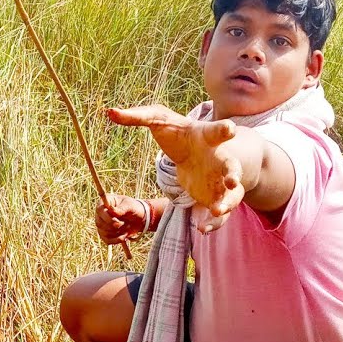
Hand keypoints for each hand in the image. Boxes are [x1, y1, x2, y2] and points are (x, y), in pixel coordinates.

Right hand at [95, 193, 148, 244]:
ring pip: (103, 233)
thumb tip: (111, 210)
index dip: (107, 218)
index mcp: (105, 203)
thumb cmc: (133, 208)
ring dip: (117, 233)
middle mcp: (101, 214)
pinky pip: (107, 240)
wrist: (139, 218)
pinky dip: (116, 240)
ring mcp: (102, 224)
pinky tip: (124, 237)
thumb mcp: (130, 206)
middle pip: (99, 223)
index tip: (118, 222)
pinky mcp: (106, 234)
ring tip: (127, 227)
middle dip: (113, 226)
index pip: (99, 210)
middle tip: (124, 223)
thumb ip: (121, 208)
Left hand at [107, 105, 245, 229]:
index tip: (229, 129)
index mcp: (206, 137)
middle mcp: (219, 159)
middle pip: (231, 166)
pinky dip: (213, 223)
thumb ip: (136, 117)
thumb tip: (109, 111)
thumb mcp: (159, 120)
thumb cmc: (179, 133)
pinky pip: (219, 214)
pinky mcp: (215, 198)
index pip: (217, 131)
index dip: (224, 130)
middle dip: (233, 173)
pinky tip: (202, 229)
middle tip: (232, 180)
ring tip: (217, 211)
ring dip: (226, 203)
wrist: (196, 152)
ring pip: (230, 195)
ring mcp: (220, 181)